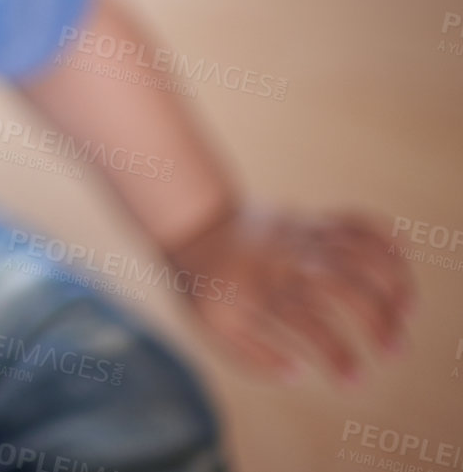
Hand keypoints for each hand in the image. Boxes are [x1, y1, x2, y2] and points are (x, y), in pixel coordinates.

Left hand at [162, 203, 416, 385]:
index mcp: (263, 289)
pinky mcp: (310, 220)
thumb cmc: (206, 283)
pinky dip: (384, 237)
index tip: (355, 382)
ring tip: (408, 312)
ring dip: (392, 283)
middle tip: (394, 351)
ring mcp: (301, 237)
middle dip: (378, 321)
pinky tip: (403, 260)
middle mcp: (287, 260)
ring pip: (359, 253)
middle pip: (345, 287)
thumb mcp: (214, 324)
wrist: (193, 225)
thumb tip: (296, 374)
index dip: (340, 358)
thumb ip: (253, 356)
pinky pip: (354, 221)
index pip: (313, 327)